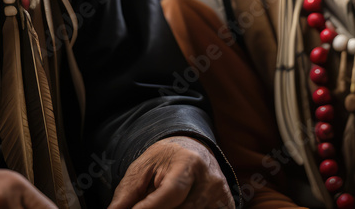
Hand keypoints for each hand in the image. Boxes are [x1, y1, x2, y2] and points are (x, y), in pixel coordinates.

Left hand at [108, 136, 235, 208]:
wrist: (194, 151)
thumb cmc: (163, 161)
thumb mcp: (142, 169)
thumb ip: (127, 194)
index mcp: (187, 162)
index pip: (170, 192)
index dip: (151, 208)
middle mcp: (210, 180)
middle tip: (144, 205)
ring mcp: (221, 197)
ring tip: (165, 201)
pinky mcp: (227, 207)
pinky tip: (178, 205)